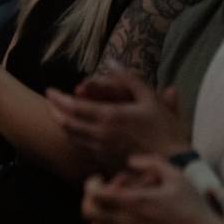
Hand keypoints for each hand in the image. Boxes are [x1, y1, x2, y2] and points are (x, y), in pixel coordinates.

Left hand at [46, 71, 189, 173]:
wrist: (174, 163)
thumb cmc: (164, 129)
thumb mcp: (149, 98)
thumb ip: (128, 78)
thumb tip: (111, 61)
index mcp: (110, 117)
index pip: (74, 107)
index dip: (58, 99)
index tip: (49, 91)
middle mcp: (101, 134)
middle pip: (67, 123)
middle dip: (54, 111)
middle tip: (48, 101)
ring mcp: (102, 150)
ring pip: (72, 137)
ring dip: (61, 124)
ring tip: (56, 114)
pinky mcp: (106, 161)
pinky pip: (82, 148)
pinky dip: (72, 137)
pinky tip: (73, 131)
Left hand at [82, 154, 223, 223]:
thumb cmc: (193, 209)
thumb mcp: (177, 177)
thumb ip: (151, 163)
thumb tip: (130, 161)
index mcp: (134, 202)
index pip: (94, 194)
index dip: (91, 185)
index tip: (98, 180)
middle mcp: (127, 223)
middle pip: (89, 213)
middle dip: (90, 200)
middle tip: (101, 194)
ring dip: (101, 216)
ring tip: (114, 208)